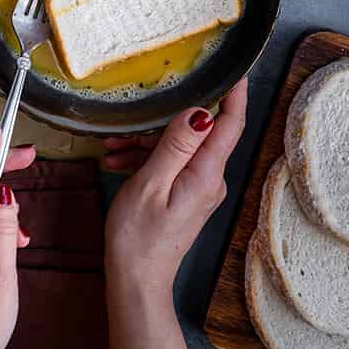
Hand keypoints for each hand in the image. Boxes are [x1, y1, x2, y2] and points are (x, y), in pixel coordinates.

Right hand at [101, 83, 246, 348]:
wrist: (136, 280)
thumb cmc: (138, 238)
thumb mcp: (151, 184)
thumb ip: (175, 145)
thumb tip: (200, 112)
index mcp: (207, 174)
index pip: (230, 124)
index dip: (234, 93)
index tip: (235, 68)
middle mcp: (211, 180)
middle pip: (199, 132)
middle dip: (164, 121)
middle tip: (128, 124)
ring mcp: (200, 189)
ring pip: (179, 149)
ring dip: (146, 142)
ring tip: (112, 148)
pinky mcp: (188, 197)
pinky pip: (172, 166)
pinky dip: (147, 159)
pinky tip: (119, 162)